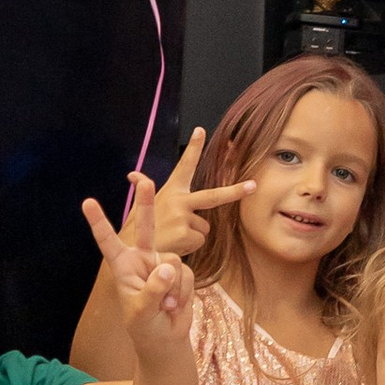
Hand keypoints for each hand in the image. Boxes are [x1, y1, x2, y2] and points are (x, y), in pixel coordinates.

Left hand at [82, 184, 192, 347]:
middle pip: (145, 227)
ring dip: (173, 287)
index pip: (108, 242)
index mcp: (123, 266)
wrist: (165, 337)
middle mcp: (142, 259)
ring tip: (165, 305)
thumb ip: (152, 290)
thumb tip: (167, 268)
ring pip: (173, 261)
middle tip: (145, 181)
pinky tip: (175, 305)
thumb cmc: (144, 326)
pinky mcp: (181, 272)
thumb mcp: (140, 312)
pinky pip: (186, 273)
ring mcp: (162, 264)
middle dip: (146, 204)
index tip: (87, 202)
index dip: (99, 222)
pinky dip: (183, 291)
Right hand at [138, 125, 251, 262]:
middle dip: (235, 191)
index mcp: (171, 191)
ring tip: (174, 237)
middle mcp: (178, 200)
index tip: (201, 130)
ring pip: (204, 227)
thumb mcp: (140, 207)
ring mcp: (182, 216)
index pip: (184, 166)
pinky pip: (199, 240)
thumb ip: (142, 189)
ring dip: (193, 234)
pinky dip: (190, 246)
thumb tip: (134, 176)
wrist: (132, 254)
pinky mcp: (185, 233)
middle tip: (253, 186)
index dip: (193, 148)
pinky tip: (175, 245)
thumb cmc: (138, 230)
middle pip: (213, 196)